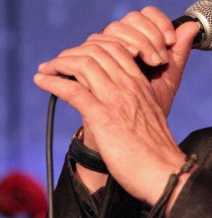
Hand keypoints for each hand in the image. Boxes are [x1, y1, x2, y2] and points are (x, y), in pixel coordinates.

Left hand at [34, 7, 199, 203]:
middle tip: (56, 63)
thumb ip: (135, 98)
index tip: (77, 56)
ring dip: (59, 63)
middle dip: (71, 53)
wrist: (163, 170)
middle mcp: (129, 85)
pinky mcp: (103, 117)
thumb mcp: (150, 112)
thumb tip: (115, 97)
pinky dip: (53, 82)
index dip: (91, 46)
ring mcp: (116, 99)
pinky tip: (42, 81)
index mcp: (141, 83)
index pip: (116, 47)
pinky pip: (73, 90)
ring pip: (84, 64)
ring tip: (46, 69)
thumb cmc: (156, 148)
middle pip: (97, 51)